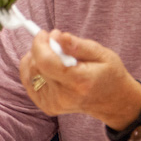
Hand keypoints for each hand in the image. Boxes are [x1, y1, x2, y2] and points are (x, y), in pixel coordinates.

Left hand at [18, 29, 140, 129]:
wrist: (112, 102)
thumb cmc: (109, 74)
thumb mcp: (102, 54)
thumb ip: (78, 45)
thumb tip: (57, 36)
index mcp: (79, 82)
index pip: (46, 62)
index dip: (40, 44)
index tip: (45, 33)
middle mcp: (63, 96)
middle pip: (37, 65)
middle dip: (42, 48)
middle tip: (57, 44)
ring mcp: (53, 104)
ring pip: (30, 72)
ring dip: (37, 58)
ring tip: (56, 57)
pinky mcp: (46, 106)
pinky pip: (28, 80)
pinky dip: (34, 69)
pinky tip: (47, 66)